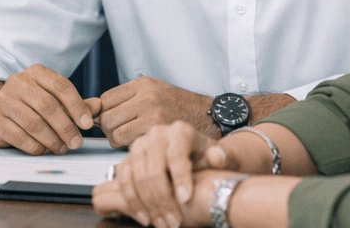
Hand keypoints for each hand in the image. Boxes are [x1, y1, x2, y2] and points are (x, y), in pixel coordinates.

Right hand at [0, 65, 103, 155]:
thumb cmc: (32, 103)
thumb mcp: (54, 98)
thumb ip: (75, 103)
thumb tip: (98, 107)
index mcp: (36, 73)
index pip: (60, 86)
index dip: (77, 106)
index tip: (87, 124)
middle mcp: (18, 83)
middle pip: (47, 105)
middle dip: (66, 127)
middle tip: (76, 143)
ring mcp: (3, 101)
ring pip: (33, 123)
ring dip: (52, 140)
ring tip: (62, 148)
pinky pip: (19, 137)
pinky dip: (35, 147)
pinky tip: (43, 149)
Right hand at [92, 121, 244, 225]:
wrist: (195, 156)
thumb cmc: (209, 157)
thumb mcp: (224, 156)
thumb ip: (226, 156)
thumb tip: (216, 157)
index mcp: (180, 131)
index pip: (176, 155)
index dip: (180, 178)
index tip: (185, 200)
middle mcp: (157, 134)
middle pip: (154, 168)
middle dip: (164, 200)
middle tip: (174, 221)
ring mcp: (140, 145)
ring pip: (136, 175)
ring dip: (148, 204)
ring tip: (162, 223)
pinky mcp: (129, 157)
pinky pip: (124, 179)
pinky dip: (132, 200)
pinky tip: (145, 217)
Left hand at [98, 76, 215, 146]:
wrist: (210, 117)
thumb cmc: (182, 108)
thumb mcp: (156, 92)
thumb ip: (130, 99)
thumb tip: (101, 112)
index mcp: (143, 84)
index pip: (105, 98)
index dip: (104, 113)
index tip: (111, 121)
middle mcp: (146, 95)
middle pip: (107, 116)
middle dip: (108, 130)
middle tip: (119, 135)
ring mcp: (152, 112)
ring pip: (114, 131)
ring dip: (117, 141)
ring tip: (130, 141)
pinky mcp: (158, 129)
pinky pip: (127, 141)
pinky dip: (128, 147)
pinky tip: (140, 145)